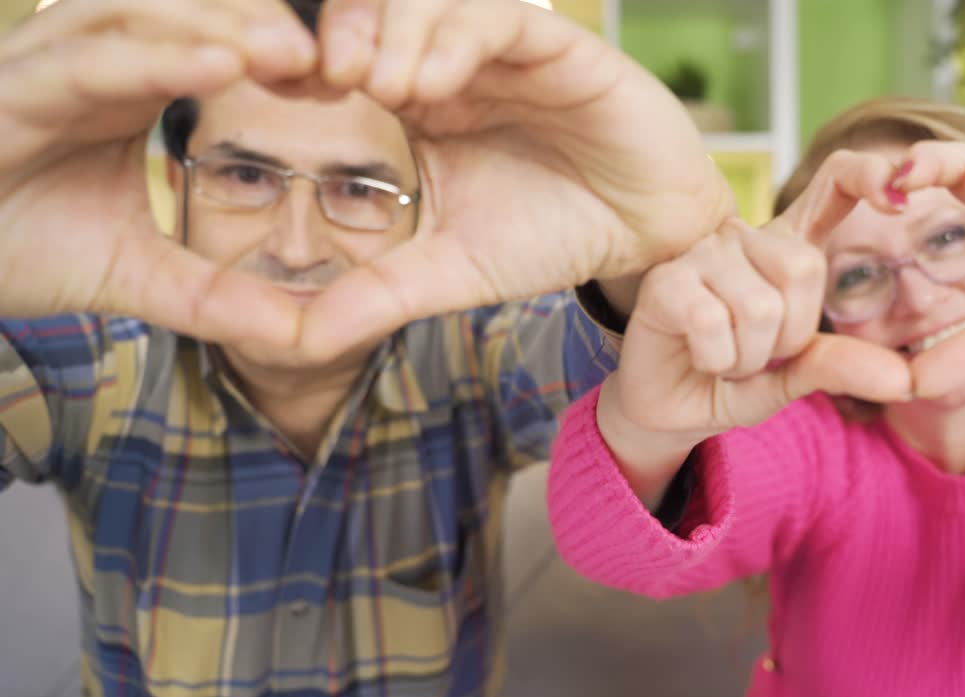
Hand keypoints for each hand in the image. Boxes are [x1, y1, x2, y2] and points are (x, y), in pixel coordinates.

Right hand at [0, 0, 317, 346]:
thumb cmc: (20, 248)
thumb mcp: (136, 275)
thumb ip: (215, 296)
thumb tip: (303, 335)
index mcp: (127, 88)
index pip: (215, 47)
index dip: (278, 55)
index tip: (349, 80)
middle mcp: (90, 63)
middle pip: (188, 15)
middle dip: (262, 24)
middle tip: (340, 55)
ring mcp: (45, 66)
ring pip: (138, 17)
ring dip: (219, 26)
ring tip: (292, 50)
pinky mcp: (8, 90)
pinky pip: (86, 59)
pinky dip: (152, 57)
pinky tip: (217, 63)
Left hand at [297, 0, 735, 357]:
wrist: (643, 236)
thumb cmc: (548, 237)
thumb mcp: (449, 271)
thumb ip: (373, 295)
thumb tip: (284, 340)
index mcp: (415, 105)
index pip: (340, 57)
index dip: (298, 63)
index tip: (266, 92)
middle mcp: (449, 64)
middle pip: (374, 10)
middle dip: (339, 30)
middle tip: (318, 76)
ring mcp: (499, 49)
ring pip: (428, 0)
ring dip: (392, 32)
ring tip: (380, 87)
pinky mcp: (554, 43)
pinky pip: (494, 17)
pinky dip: (454, 39)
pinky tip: (431, 86)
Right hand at [597, 150, 915, 498]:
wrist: (665, 412)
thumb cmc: (730, 383)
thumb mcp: (794, 379)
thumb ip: (840, 368)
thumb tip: (903, 380)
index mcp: (784, 246)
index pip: (834, 186)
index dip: (869, 175)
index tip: (900, 193)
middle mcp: (743, 236)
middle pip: (803, 269)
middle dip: (788, 338)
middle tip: (755, 352)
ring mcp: (701, 253)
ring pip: (760, 307)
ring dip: (747, 357)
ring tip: (723, 357)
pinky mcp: (665, 280)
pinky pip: (713, 323)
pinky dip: (716, 359)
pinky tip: (697, 355)